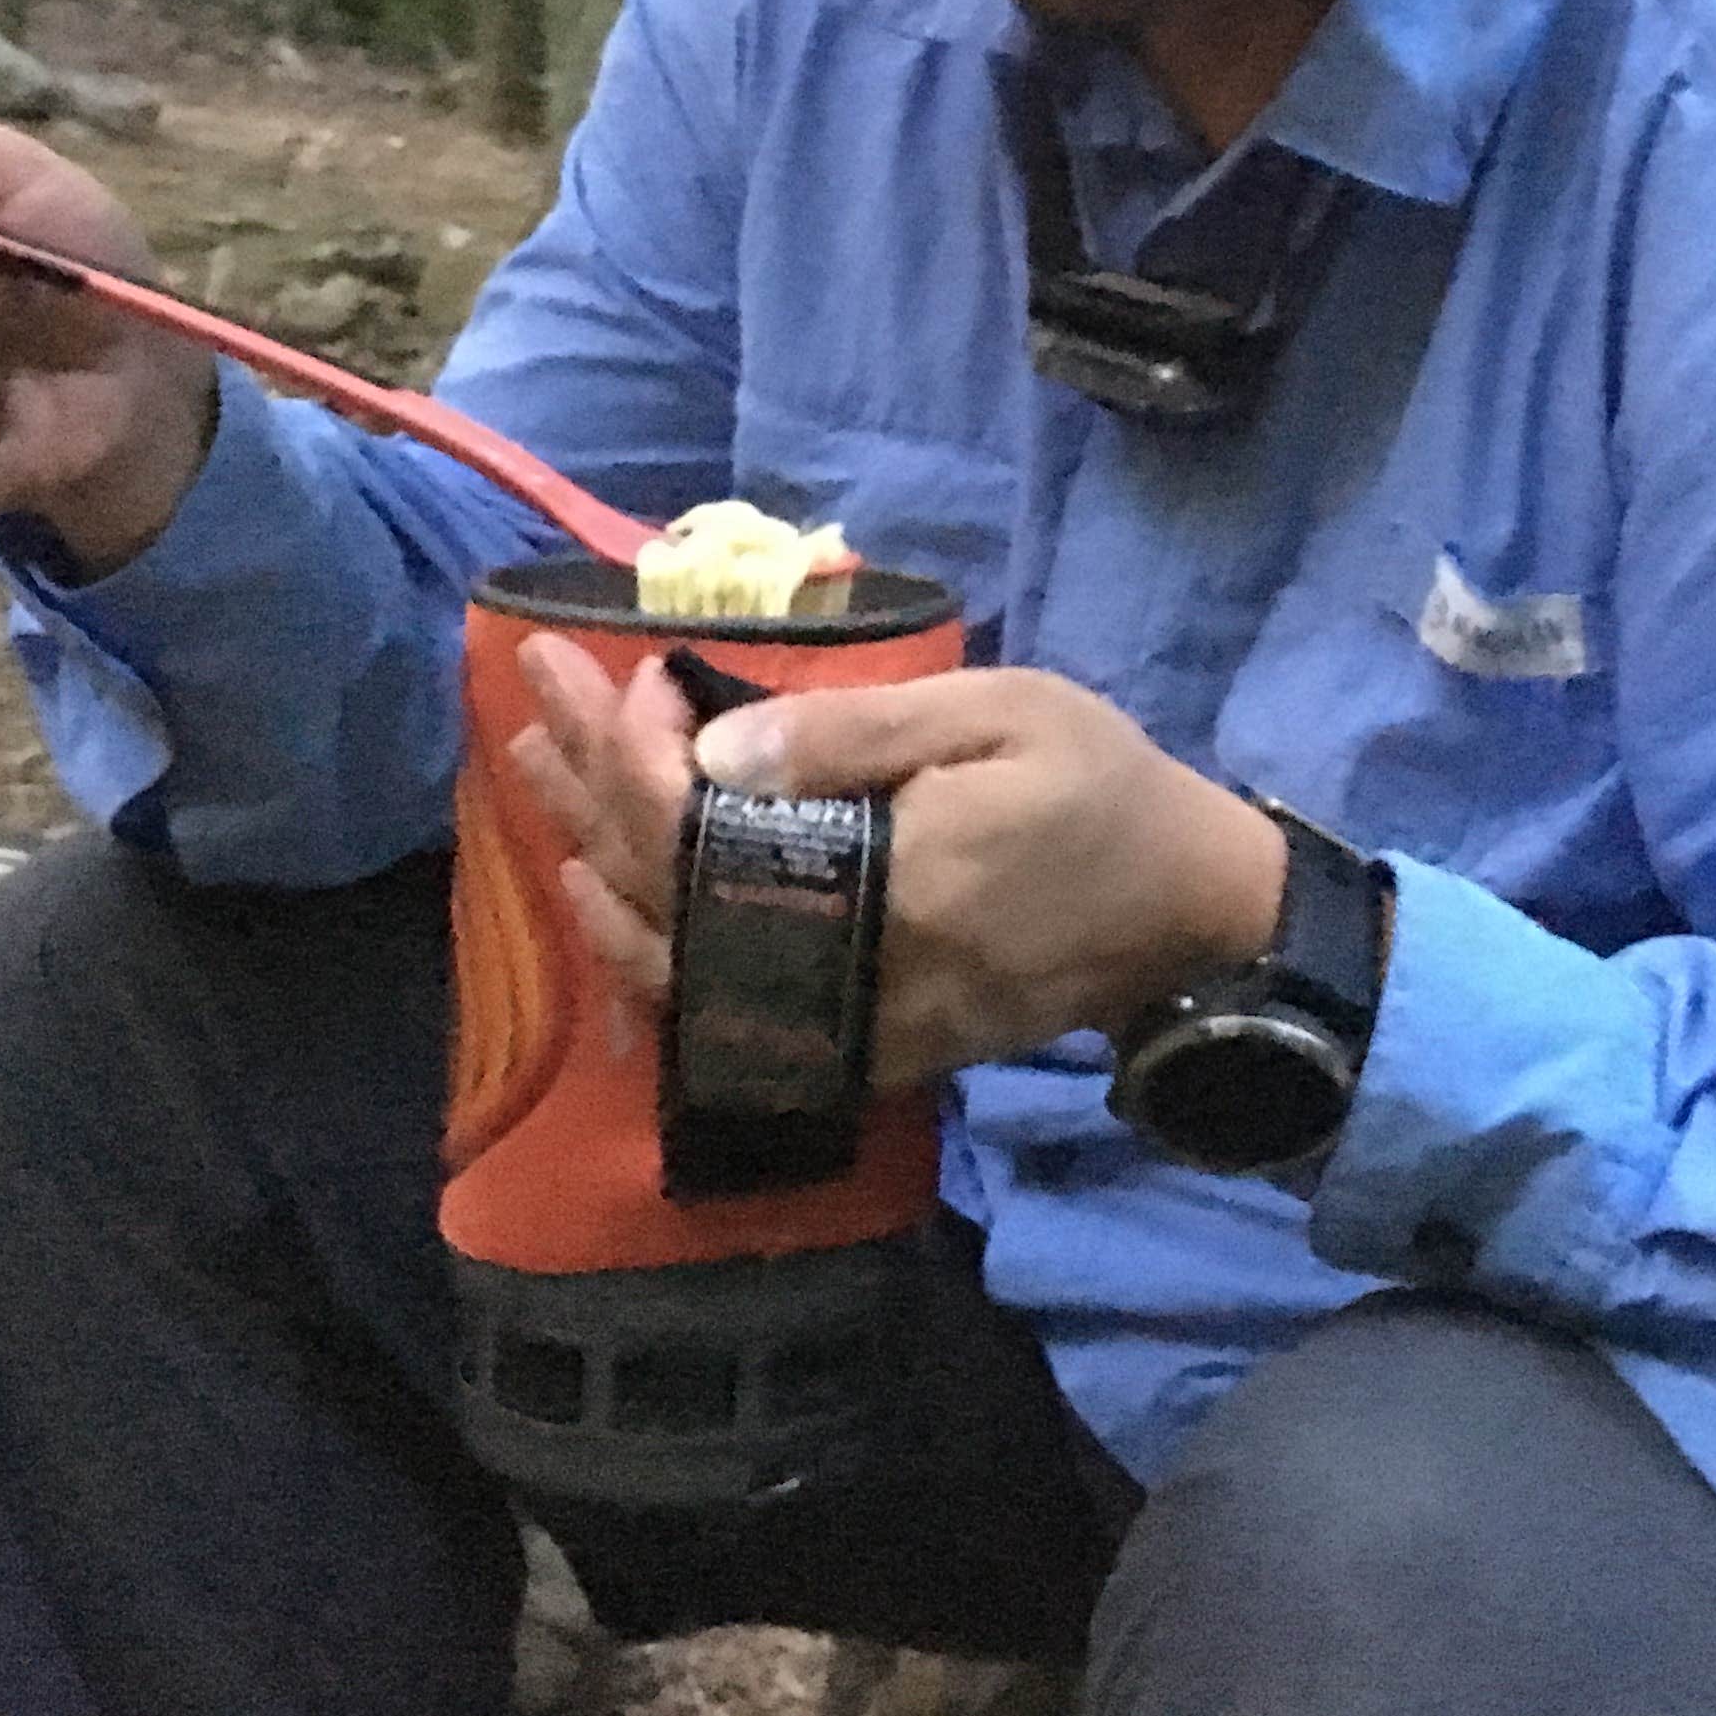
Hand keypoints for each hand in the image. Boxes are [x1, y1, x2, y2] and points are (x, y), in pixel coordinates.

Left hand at [513, 643, 1285, 1086]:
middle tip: (529, 702)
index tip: (626, 669)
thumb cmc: (1100, 785)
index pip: (704, 821)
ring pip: (682, 963)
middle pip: (669, 889)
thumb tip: (714, 749)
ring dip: (599, 874)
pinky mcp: (864, 1047)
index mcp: (878, 875)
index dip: (641, 746)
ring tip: (541, 793)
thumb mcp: (1000, 716)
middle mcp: (843, 966)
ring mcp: (848, 1020)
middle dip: (589, 786)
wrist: (1186, 912)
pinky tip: (613, 915)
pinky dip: (656, 965)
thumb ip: (859, 735)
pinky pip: (727, 1019)